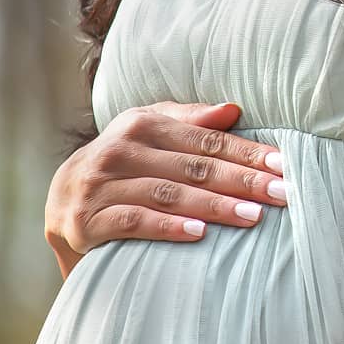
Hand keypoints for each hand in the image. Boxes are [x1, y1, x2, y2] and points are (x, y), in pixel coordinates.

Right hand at [45, 101, 288, 275]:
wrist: (58, 201)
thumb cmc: (124, 163)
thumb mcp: (152, 133)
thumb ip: (191, 121)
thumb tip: (234, 109)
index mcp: (144, 123)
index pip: (207, 140)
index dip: (248, 153)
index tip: (284, 167)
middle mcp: (121, 149)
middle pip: (194, 167)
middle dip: (243, 181)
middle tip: (282, 194)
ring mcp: (100, 184)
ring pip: (169, 193)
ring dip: (214, 206)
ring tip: (252, 216)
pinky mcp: (86, 220)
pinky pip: (133, 222)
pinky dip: (167, 227)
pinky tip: (199, 234)